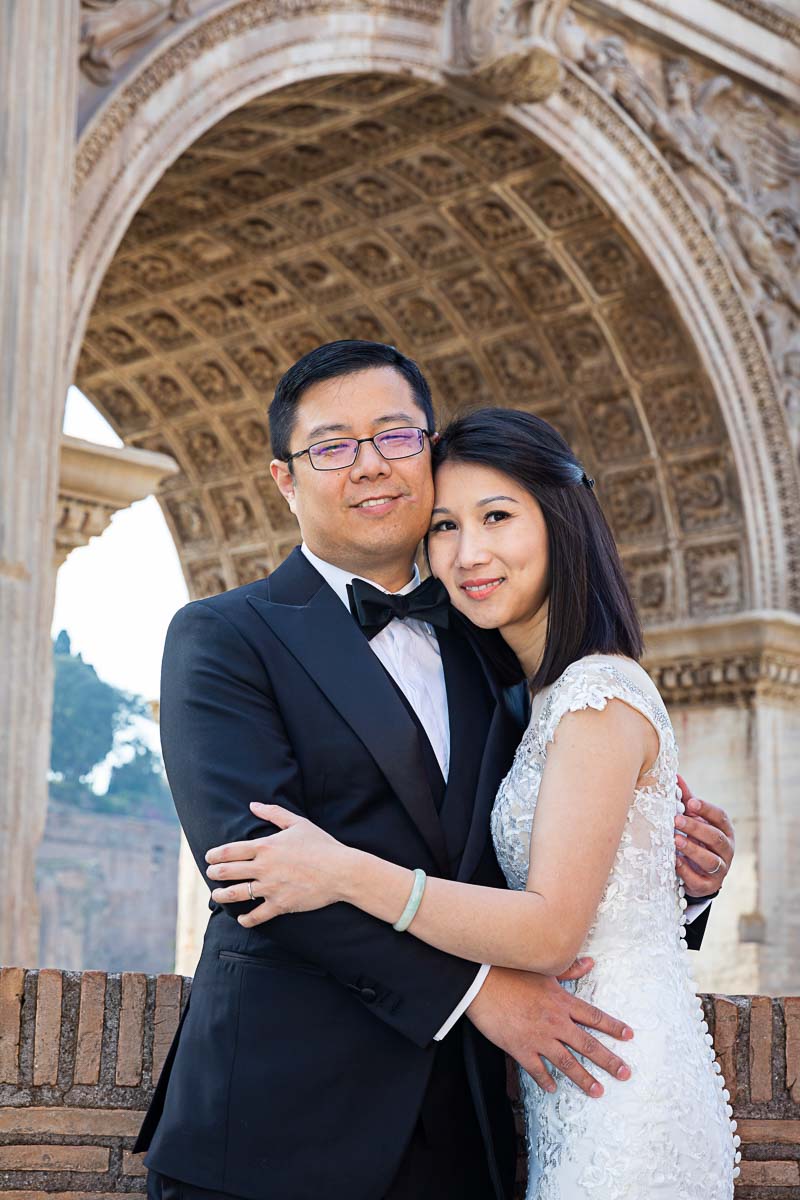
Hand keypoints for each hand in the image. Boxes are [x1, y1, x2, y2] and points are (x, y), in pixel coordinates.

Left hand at [205, 803, 353, 926]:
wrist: (341, 871)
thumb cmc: (321, 845)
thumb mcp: (298, 823)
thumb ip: (273, 812)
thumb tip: (253, 804)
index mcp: (266, 846)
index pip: (230, 850)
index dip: (215, 854)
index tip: (209, 856)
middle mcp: (264, 867)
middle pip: (227, 871)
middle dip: (214, 873)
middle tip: (210, 873)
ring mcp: (271, 887)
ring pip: (236, 894)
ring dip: (221, 895)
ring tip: (216, 895)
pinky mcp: (280, 904)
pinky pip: (257, 916)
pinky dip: (246, 919)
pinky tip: (241, 918)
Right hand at [467, 961, 632, 1097]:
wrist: (482, 981)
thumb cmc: (511, 970)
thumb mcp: (544, 969)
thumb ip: (570, 969)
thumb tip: (590, 963)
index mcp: (562, 1001)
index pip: (595, 1017)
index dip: (614, 1027)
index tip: (629, 1036)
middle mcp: (555, 1022)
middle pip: (588, 1045)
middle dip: (609, 1061)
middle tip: (625, 1073)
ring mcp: (538, 1037)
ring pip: (567, 1062)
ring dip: (584, 1078)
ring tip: (597, 1091)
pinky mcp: (520, 1048)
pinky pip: (537, 1069)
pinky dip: (545, 1080)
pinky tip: (552, 1088)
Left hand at [674, 776, 734, 897]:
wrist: (701, 874)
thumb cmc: (697, 840)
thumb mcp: (695, 821)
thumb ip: (687, 801)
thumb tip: (675, 777)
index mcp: (725, 831)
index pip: (721, 817)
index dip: (706, 809)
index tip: (690, 802)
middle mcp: (726, 850)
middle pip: (716, 838)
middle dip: (696, 828)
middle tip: (676, 819)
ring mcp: (720, 869)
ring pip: (710, 860)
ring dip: (692, 849)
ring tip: (675, 840)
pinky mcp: (709, 885)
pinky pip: (699, 880)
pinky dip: (687, 871)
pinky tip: (675, 861)